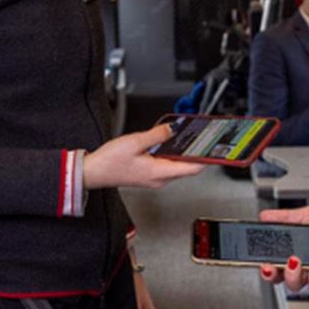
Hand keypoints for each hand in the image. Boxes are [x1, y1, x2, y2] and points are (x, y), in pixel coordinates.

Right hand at [84, 123, 206, 190]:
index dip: (205, 159)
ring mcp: (155, 178)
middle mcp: (160, 179)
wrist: (94, 172)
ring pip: (176, 165)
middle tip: (201, 137)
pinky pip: (166, 165)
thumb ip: (156, 135)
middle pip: (186, 167)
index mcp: (159, 172)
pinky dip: (170, 155)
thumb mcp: (134, 141)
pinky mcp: (149, 175)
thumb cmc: (110, 161)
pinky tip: (166, 143)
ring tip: (184, 137)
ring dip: (180, 152)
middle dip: (193, 152)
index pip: (192, 169)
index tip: (214, 151)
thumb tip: (172, 129)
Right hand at [256, 205, 308, 290]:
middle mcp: (302, 262)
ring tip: (294, 260)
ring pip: (295, 283)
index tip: (255, 256)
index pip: (272, 258)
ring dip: (291, 275)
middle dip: (270, 274)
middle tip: (269, 266)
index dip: (262, 260)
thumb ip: (288, 217)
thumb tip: (266, 215)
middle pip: (279, 276)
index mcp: (295, 247)